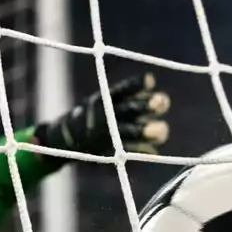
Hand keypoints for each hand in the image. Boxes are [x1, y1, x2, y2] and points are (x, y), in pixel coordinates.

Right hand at [35, 73, 170, 157]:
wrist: (68, 139)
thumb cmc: (95, 115)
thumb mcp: (103, 101)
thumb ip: (129, 98)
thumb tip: (159, 97)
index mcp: (106, 100)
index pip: (123, 89)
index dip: (137, 84)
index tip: (150, 80)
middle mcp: (108, 115)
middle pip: (131, 109)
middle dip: (147, 105)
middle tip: (161, 102)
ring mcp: (109, 134)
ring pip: (132, 132)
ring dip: (149, 130)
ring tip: (162, 129)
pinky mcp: (111, 152)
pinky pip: (130, 151)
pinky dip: (144, 150)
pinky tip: (154, 150)